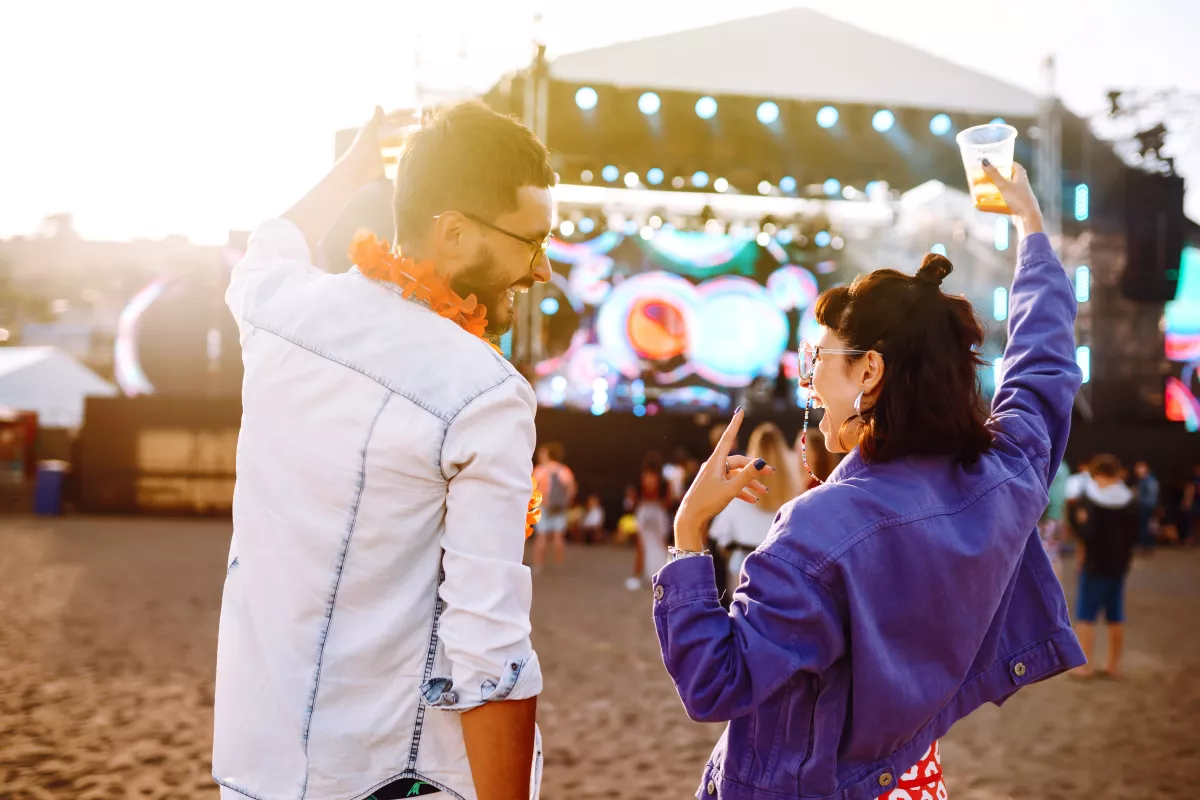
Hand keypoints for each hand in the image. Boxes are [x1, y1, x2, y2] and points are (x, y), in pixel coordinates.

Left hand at [337, 106, 419, 185]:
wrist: (356, 170)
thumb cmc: (361, 151)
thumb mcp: (369, 132)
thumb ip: (375, 119)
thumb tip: (378, 104)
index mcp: (377, 127)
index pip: (393, 116)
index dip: (405, 113)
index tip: (418, 111)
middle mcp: (380, 135)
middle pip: (398, 126)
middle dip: (410, 123)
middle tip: (425, 122)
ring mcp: (384, 147)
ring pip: (399, 139)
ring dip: (409, 136)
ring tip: (422, 135)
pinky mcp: (385, 159)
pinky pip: (398, 153)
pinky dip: (406, 152)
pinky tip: (415, 152)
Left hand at [674, 409, 772, 548]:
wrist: (690, 519)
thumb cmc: (707, 503)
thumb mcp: (730, 489)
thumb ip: (746, 476)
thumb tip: (761, 460)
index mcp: (715, 462)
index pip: (728, 437)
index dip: (735, 423)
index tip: (740, 410)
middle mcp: (714, 466)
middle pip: (739, 461)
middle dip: (755, 468)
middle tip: (772, 474)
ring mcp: (713, 476)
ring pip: (736, 474)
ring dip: (750, 482)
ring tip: (764, 492)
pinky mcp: (713, 486)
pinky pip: (731, 484)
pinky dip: (742, 490)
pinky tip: (753, 499)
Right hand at [981, 160, 1042, 231]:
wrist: (1028, 217)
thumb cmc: (1018, 199)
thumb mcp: (1004, 186)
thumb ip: (994, 174)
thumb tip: (984, 161)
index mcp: (1022, 178)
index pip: (1017, 167)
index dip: (1009, 163)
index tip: (1001, 162)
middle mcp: (1022, 186)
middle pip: (1012, 178)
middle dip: (1002, 176)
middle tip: (991, 175)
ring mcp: (1020, 196)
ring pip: (1009, 190)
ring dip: (1000, 189)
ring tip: (988, 188)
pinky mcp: (1017, 206)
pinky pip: (1007, 201)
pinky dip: (999, 201)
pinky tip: (991, 203)